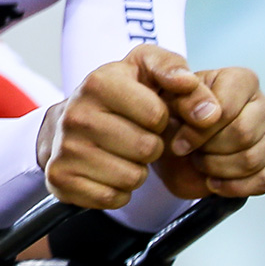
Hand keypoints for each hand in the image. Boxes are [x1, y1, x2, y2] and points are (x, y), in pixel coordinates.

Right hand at [38, 45, 221, 209]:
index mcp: (98, 83)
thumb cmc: (117, 94)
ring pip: (132, 177)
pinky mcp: (60, 179)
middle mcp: (75, 115)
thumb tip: (204, 109)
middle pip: (146, 149)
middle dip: (151, 147)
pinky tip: (108, 172)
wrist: (67, 120)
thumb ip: (176, 72)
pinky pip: (112, 198)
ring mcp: (64, 149)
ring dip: (136, 170)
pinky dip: (117, 191)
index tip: (147, 113)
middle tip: (134, 137)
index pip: (156, 115)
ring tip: (121, 153)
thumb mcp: (145, 67)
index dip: (161, 119)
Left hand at [154, 67, 264, 198]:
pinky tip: (213, 182)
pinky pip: (263, 180)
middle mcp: (264, 104)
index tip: (179, 143)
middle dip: (209, 149)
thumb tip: (208, 113)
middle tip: (191, 152)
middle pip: (243, 134)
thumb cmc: (174, 116)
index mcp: (241, 80)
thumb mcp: (168, 100)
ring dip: (217, 168)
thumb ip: (185, 98)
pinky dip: (234, 187)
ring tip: (200, 162)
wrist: (174, 143)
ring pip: (252, 159)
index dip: (199, 132)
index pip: (227, 110)